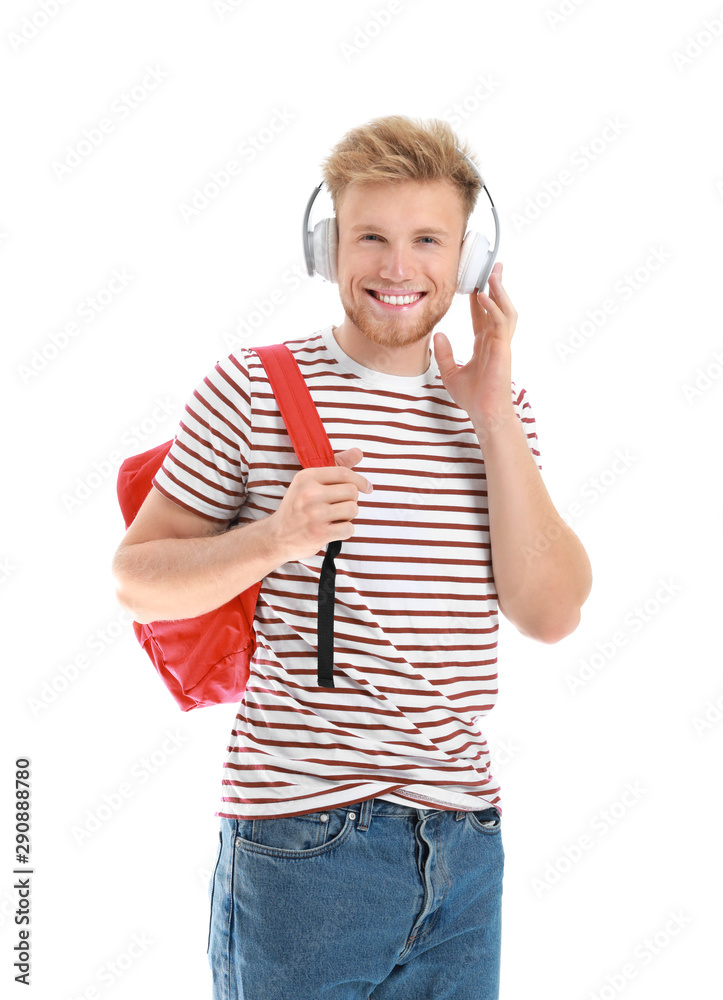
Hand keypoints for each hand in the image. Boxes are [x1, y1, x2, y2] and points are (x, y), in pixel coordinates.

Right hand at [270, 447, 371, 561]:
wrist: (276, 537)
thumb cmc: (297, 508)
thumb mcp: (309, 483)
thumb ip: (336, 466)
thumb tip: (359, 452)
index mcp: (306, 477)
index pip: (344, 473)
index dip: (360, 481)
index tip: (367, 488)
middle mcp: (309, 493)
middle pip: (352, 492)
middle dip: (351, 501)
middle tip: (338, 507)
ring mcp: (314, 514)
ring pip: (353, 509)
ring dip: (348, 516)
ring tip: (334, 518)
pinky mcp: (319, 533)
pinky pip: (349, 528)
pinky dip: (345, 531)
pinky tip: (332, 530)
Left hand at [433, 262, 517, 421]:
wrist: (484, 413)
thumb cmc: (472, 397)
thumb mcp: (450, 372)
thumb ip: (444, 353)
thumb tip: (437, 335)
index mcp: (484, 344)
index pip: (482, 316)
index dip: (479, 299)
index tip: (474, 283)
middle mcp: (495, 341)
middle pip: (499, 307)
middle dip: (497, 287)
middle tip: (494, 267)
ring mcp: (501, 344)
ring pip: (505, 310)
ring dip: (500, 292)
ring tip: (494, 274)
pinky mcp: (503, 349)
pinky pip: (500, 323)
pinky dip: (493, 308)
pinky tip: (484, 297)